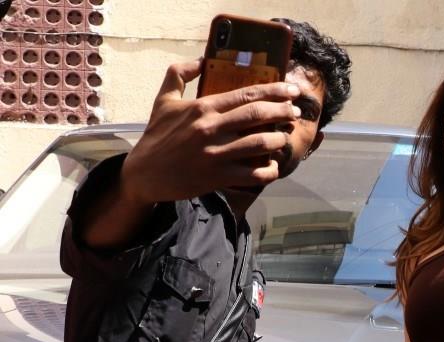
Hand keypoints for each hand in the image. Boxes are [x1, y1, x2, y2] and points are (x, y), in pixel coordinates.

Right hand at [120, 59, 301, 204]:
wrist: (145, 173)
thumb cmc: (156, 136)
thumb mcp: (164, 100)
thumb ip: (180, 74)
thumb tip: (201, 59)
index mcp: (203, 107)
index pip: (246, 94)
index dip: (274, 91)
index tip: (291, 90)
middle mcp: (212, 128)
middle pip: (257, 116)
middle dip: (282, 112)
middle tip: (295, 113)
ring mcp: (216, 154)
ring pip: (259, 144)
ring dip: (278, 140)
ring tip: (285, 138)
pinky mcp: (218, 177)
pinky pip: (253, 174)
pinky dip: (268, 170)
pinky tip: (272, 167)